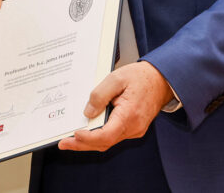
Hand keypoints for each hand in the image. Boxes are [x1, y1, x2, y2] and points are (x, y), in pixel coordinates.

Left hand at [58, 61, 173, 151]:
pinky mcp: (133, 128)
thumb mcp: (116, 78)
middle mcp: (133, 128)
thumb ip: (100, 95)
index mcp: (129, 115)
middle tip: (63, 144)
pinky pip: (114, 136)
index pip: (106, 135)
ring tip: (70, 140)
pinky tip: (87, 132)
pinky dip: (99, 137)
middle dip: (82, 145)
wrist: (160, 80)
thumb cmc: (140, 77)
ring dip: (89, 143)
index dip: (88, 138)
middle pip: (104, 143)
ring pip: (108, 141)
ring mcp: (134, 130)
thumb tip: (88, 112)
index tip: (75, 134)